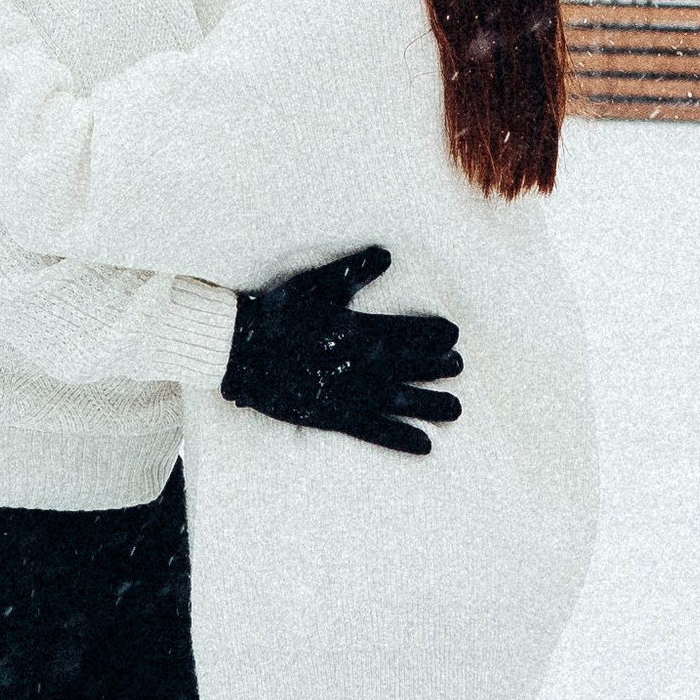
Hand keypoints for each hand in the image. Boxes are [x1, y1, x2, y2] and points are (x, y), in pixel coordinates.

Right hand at [221, 245, 463, 454]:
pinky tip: (425, 445)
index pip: (406, 331)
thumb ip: (354, 270)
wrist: (240, 349)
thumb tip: (388, 254)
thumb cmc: (279, 312)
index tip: (454, 335)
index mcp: (357, 328)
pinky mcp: (332, 415)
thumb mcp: (317, 283)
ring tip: (455, 409)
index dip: (434, 334)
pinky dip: (400, 438)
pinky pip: (373, 430)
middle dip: (438, 367)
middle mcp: (358, 362)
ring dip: (430, 404)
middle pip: (409, 366)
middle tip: (459, 367)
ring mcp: (347, 391)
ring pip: (399, 400)